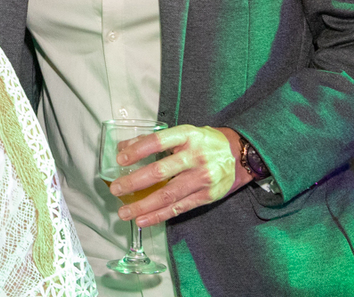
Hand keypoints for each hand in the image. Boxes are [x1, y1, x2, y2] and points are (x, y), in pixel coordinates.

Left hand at [107, 125, 251, 226]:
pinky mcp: (207, 196)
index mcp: (186, 136)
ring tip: (124, 212)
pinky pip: (179, 208)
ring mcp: (202, 178)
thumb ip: (151, 140)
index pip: (158, 141)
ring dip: (143, 205)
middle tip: (116, 189)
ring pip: (168, 195)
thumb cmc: (202, 142)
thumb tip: (123, 147)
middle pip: (160, 172)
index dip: (137, 150)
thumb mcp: (181, 133)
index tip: (120, 159)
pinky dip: (159, 215)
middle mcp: (195, 157)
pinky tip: (143, 219)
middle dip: (134, 182)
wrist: (237, 154)